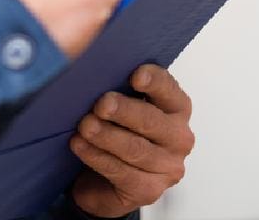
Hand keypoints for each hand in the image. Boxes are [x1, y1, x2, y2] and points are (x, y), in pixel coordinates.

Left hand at [68, 65, 194, 216]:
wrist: (102, 179)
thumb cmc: (116, 131)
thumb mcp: (120, 105)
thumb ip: (118, 87)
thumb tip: (93, 66)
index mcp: (176, 108)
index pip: (169, 90)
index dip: (154, 81)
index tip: (135, 75)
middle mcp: (178, 137)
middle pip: (152, 121)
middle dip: (124, 111)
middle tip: (101, 104)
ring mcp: (167, 167)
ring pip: (136, 149)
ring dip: (107, 136)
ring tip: (85, 126)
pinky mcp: (149, 191)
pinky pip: (122, 172)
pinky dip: (97, 157)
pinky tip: (80, 145)